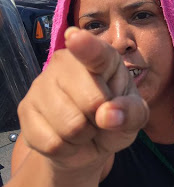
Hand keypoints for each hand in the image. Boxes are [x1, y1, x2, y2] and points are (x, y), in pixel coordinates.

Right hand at [18, 27, 148, 172]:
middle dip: (101, 119)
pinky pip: (52, 142)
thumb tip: (108, 115)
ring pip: (70, 125)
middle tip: (99, 117)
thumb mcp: (135, 116)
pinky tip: (66, 138)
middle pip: (91, 101)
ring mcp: (41, 84)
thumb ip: (131, 113)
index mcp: (102, 58)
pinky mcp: (25, 110)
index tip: (75, 37)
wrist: (87, 144)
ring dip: (83, 136)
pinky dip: (66, 148)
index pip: (96, 52)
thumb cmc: (115, 119)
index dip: (86, 46)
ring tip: (84, 128)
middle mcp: (67, 63)